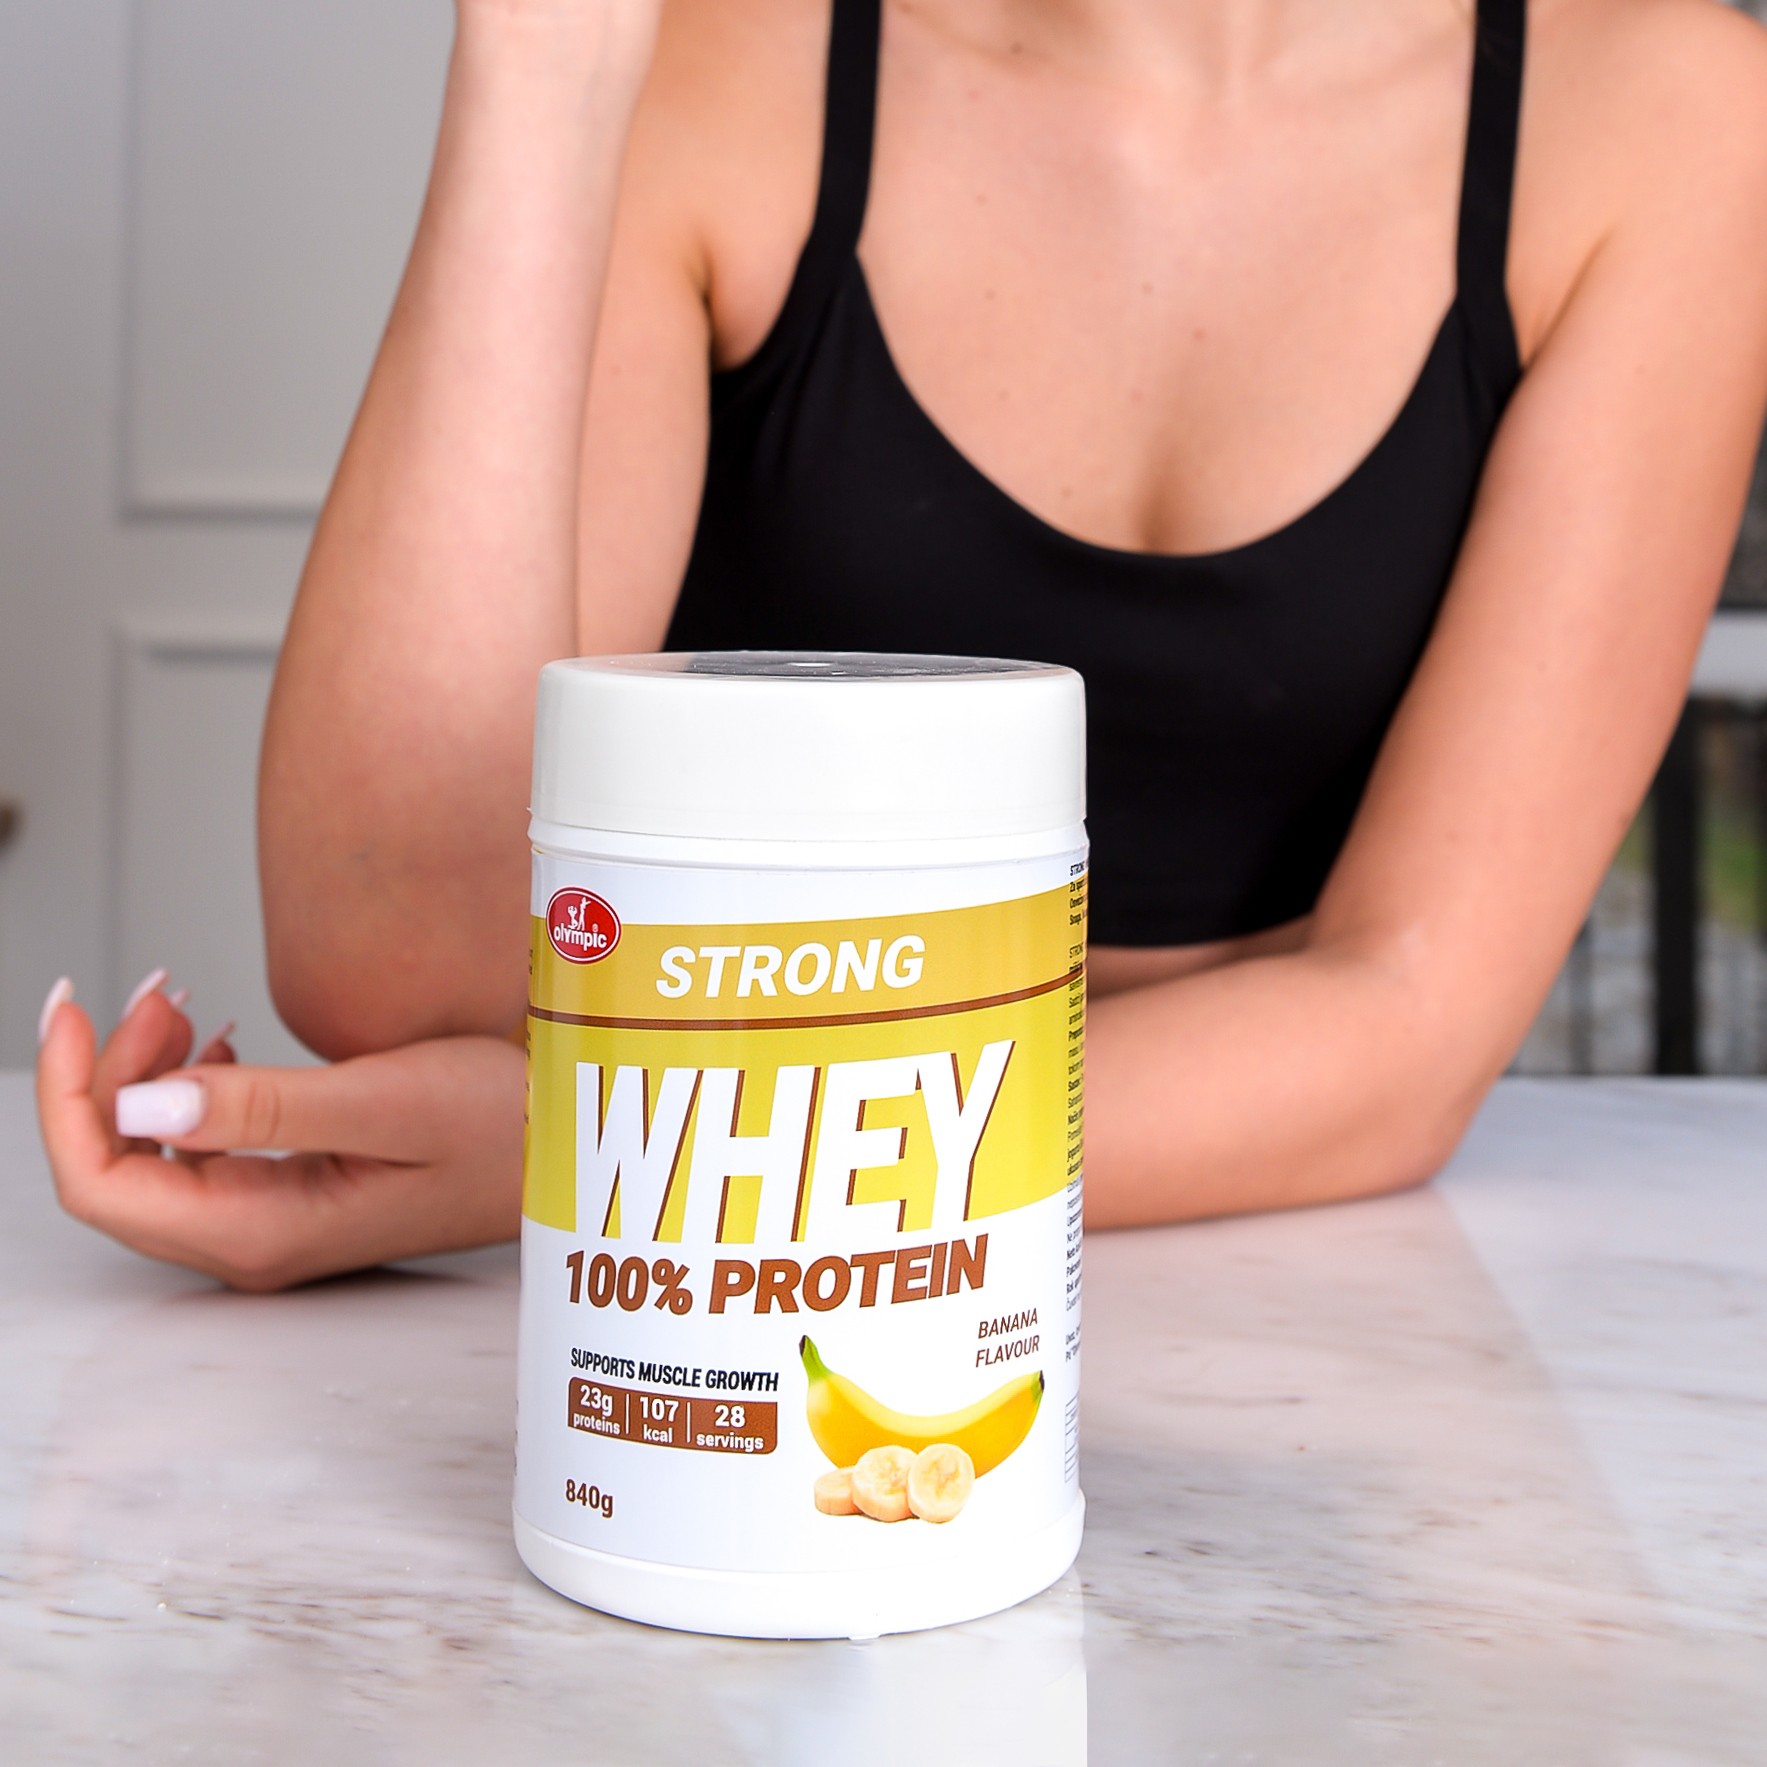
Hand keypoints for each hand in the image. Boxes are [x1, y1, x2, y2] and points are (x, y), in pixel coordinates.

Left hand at [35, 979, 523, 1291]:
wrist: (570, 1148)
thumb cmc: (503, 1128)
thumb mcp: (386, 1103)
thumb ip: (263, 1108)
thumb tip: (139, 1102)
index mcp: (261, 1228)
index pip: (100, 1181)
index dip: (66, 1093)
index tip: (75, 1006)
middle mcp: (253, 1239)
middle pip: (116, 1167)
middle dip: (105, 1073)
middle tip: (159, 990)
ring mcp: (271, 1220)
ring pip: (153, 1156)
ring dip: (144, 1076)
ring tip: (183, 1005)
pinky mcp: (293, 1193)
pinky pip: (199, 1151)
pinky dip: (187, 1089)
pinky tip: (221, 1045)